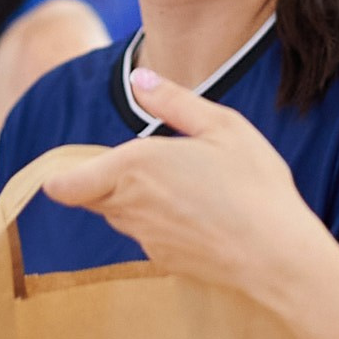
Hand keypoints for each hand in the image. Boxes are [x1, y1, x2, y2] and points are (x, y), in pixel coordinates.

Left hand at [39, 69, 326, 305]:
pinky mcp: (161, 259)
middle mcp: (128, 205)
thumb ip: (174, 101)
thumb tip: (138, 79)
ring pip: (114, 215)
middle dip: (100, 179)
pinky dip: (157, 222)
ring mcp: (143, 237)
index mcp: (134, 165)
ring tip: (180, 186)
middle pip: (87, 196)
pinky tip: (196, 213)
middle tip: (146, 163)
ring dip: (129, 199)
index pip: (64, 184)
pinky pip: (143, 234)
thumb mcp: (222, 127)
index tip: (75, 164)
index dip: (61, 175)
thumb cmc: (254, 186)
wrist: (277, 255)